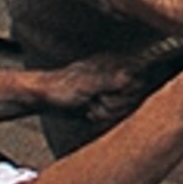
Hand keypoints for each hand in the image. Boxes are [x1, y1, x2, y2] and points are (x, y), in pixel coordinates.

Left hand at [33, 55, 156, 129]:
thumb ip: (109, 81)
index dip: (128, 91)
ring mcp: (109, 92)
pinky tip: (88, 112)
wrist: (44, 100)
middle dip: (113, 104)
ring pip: (123, 110)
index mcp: (113, 65)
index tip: (112, 93)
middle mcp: (114, 77)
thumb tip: (130, 76)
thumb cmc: (61, 87)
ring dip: (104, 112)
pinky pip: (113, 118)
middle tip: (95, 100)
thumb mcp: (85, 84)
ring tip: (89, 105)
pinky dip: (100, 118)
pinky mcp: (104, 105)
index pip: (138, 80)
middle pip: (133, 98)